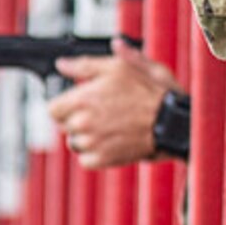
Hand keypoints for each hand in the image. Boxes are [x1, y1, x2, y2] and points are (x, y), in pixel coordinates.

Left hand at [48, 38, 181, 168]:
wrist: (173, 122)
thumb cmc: (151, 92)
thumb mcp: (120, 67)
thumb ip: (85, 65)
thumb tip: (62, 64)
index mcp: (82, 98)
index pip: (52, 109)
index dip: (64, 105)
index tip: (77, 104)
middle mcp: (83, 123)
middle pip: (64, 126)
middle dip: (77, 120)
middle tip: (101, 114)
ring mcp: (93, 143)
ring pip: (75, 143)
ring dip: (86, 138)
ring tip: (109, 128)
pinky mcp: (103, 160)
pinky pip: (86, 160)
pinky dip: (96, 154)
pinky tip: (112, 141)